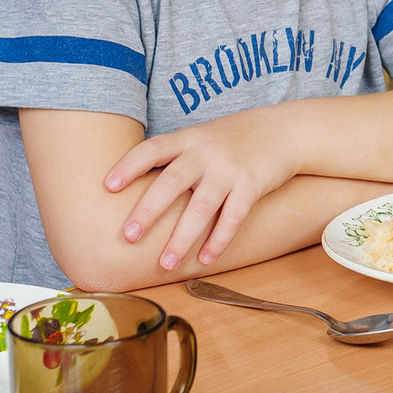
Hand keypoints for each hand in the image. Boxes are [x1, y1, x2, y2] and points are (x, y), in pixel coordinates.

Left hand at [104, 110, 300, 271]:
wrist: (283, 129)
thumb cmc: (233, 138)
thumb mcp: (202, 136)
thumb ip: (175, 157)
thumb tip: (136, 189)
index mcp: (189, 138)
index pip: (153, 149)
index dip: (130, 166)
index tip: (108, 186)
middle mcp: (206, 152)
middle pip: (173, 182)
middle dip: (149, 210)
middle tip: (129, 236)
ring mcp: (230, 169)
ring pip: (202, 207)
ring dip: (182, 238)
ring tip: (165, 263)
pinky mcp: (253, 184)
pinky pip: (233, 216)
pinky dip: (219, 240)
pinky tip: (205, 258)